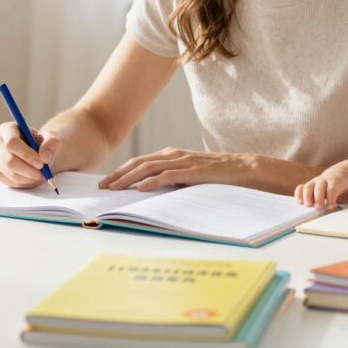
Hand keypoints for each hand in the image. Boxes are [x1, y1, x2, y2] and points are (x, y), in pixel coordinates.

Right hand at [0, 121, 61, 188]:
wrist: (38, 154)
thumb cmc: (43, 144)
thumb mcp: (52, 139)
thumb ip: (52, 144)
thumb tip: (44, 157)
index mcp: (7, 129)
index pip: (11, 142)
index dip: (26, 154)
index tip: (41, 163)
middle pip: (9, 160)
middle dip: (28, 169)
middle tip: (43, 173)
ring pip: (11, 173)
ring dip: (29, 177)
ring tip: (41, 174)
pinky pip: (10, 182)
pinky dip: (24, 182)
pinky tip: (32, 177)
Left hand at [99, 148, 248, 191]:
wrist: (246, 169)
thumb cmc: (219, 176)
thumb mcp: (191, 176)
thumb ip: (174, 179)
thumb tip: (152, 192)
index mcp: (173, 156)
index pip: (141, 162)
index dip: (122, 171)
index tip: (106, 182)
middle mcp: (175, 155)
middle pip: (139, 163)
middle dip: (118, 175)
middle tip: (101, 187)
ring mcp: (184, 162)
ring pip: (149, 168)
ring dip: (129, 178)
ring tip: (114, 188)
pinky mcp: (194, 172)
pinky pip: (169, 176)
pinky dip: (152, 182)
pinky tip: (140, 189)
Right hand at [294, 173, 347, 209]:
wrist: (334, 176)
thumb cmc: (341, 187)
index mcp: (334, 182)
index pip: (332, 189)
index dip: (331, 197)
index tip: (331, 207)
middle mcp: (322, 181)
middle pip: (319, 186)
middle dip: (318, 197)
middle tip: (319, 208)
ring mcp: (313, 183)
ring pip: (308, 186)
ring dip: (306, 195)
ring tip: (307, 205)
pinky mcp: (306, 186)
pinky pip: (300, 188)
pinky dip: (298, 194)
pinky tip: (299, 202)